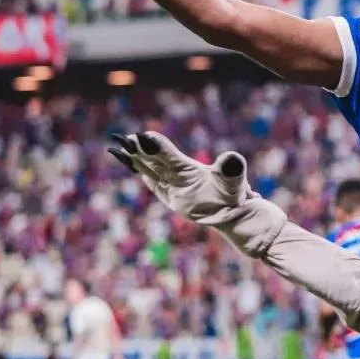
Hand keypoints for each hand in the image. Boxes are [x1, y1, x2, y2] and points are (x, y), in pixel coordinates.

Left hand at [109, 132, 288, 257]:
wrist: (237, 222)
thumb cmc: (237, 200)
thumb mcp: (238, 184)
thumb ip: (232, 171)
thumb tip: (233, 159)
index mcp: (191, 183)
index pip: (170, 162)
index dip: (157, 148)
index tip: (141, 136)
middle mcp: (178, 189)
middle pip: (155, 167)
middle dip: (139, 152)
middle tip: (123, 138)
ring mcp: (175, 194)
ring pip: (152, 173)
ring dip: (137, 161)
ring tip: (122, 149)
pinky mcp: (175, 196)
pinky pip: (155, 181)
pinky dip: (145, 171)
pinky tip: (138, 168)